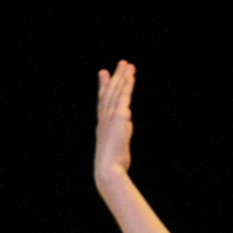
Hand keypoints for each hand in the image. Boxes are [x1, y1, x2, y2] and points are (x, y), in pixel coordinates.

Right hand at [94, 60, 135, 181]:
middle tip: (121, 63)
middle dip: (114, 77)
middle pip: (109, 92)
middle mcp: (104, 118)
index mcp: (101, 125)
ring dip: (122, 76)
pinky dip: (127, 84)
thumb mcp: (117, 145)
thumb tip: (126, 121)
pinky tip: (131, 74)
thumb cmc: (112, 165)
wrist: (107, 169)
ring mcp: (110, 116)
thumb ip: (122, 131)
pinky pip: (124, 96)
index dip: (103, 87)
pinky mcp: (119, 116)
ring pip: (116, 91)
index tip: (103, 74)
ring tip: (127, 64)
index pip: (103, 101)